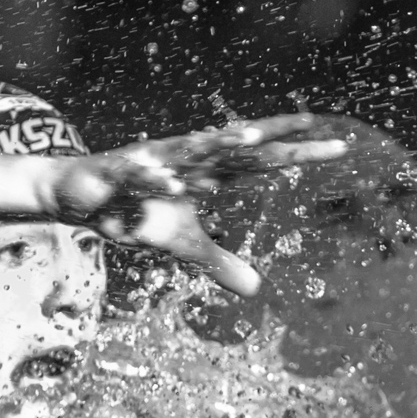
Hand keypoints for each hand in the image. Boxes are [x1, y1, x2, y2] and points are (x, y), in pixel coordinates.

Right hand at [50, 114, 347, 295]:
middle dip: (273, 140)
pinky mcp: (117, 173)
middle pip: (237, 148)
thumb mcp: (184, 244)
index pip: (259, 160)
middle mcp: (187, 159)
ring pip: (191, 151)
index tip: (338, 142)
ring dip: (219, 144)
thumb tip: (257, 290)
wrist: (79, 195)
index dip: (295, 150)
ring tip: (251, 135)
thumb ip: (221, 263)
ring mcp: (153, 161)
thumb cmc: (137, 211)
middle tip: (313, 127)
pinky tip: (166, 179)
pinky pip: (136, 174)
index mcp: (206, 172)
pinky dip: (150, 176)